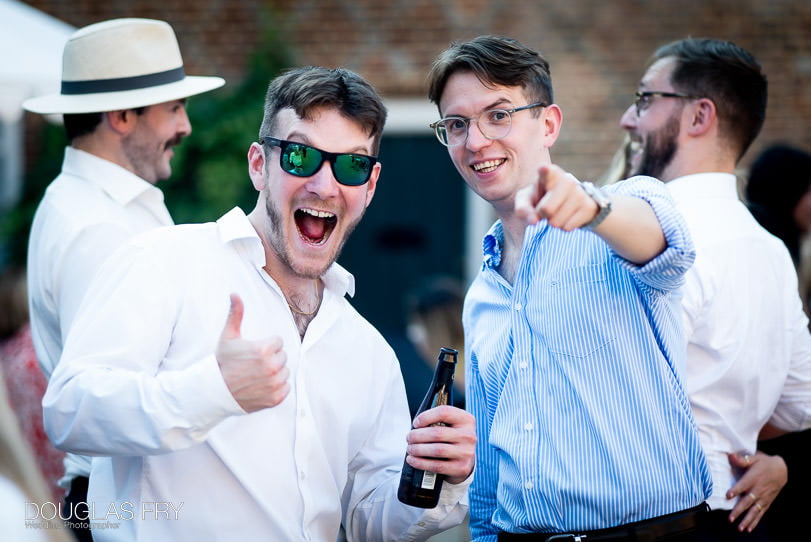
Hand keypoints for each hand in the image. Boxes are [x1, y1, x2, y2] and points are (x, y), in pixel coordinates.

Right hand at [216, 294, 289, 411]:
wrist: (215, 391)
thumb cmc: (222, 362)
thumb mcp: (228, 337)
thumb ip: (236, 314)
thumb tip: (235, 293)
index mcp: (264, 350)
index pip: (278, 342)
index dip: (265, 346)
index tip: (252, 353)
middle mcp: (272, 367)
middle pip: (282, 356)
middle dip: (271, 359)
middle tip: (253, 365)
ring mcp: (274, 384)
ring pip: (285, 372)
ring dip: (275, 373)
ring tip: (256, 376)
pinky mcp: (275, 398)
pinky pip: (285, 387)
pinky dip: (277, 388)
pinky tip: (261, 386)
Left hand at [405, 405, 475, 483]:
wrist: (465, 459)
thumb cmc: (452, 438)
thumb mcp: (451, 424)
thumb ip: (437, 420)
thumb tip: (416, 426)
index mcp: (466, 420)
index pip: (444, 412)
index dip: (426, 417)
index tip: (416, 423)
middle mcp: (468, 435)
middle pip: (437, 433)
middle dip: (417, 436)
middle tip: (409, 438)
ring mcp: (466, 452)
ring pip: (437, 450)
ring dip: (418, 450)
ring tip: (410, 449)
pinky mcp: (461, 467)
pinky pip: (436, 465)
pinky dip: (420, 463)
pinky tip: (412, 460)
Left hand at [515, 164, 597, 229]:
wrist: (570, 202)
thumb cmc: (541, 198)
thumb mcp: (526, 200)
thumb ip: (523, 209)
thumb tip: (534, 221)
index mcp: (549, 174)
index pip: (546, 172)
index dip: (545, 171)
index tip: (543, 168)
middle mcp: (566, 180)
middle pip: (546, 210)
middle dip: (542, 214)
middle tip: (545, 208)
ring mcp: (579, 193)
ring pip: (556, 222)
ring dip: (553, 222)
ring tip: (557, 211)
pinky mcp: (588, 207)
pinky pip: (567, 227)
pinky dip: (564, 227)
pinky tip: (568, 216)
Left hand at [725, 451, 786, 531]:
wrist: (782, 470)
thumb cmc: (764, 463)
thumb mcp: (754, 458)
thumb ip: (742, 459)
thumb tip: (730, 455)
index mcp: (754, 478)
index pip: (743, 485)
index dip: (736, 490)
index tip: (728, 495)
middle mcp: (758, 490)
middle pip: (747, 502)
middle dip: (738, 510)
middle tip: (730, 518)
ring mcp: (763, 498)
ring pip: (754, 511)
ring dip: (746, 520)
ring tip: (739, 528)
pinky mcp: (766, 502)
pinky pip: (760, 513)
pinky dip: (755, 521)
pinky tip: (748, 529)